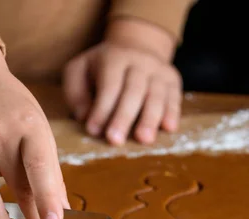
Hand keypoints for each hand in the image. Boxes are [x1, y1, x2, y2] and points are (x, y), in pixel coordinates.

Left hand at [63, 19, 181, 144]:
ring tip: (144, 139)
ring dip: (150, 118)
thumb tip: (83, 117)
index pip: (109, 85)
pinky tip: (169, 128)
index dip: (101, 109)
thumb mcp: (79, 71)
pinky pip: (174, 97)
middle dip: (123, 117)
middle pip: (133, 90)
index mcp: (113, 58)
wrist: (136, 46)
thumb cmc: (101, 69)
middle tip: (115, 140)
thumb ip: (76, 93)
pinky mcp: (172, 81)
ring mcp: (159, 70)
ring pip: (156, 94)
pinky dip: (172, 113)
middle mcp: (139, 61)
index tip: (93, 131)